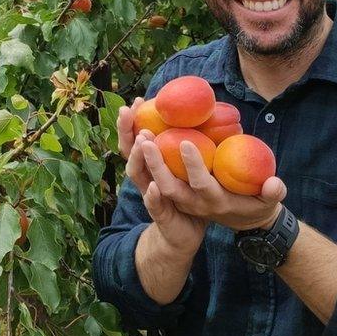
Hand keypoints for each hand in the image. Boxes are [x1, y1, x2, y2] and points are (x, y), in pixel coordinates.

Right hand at [118, 99, 206, 252]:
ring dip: (140, 158)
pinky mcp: (161, 216)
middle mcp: (147, 177)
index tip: (138, 100)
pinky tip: (153, 187)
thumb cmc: (188, 195)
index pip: (137, 138)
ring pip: (138, 175)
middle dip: (127, 131)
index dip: (134, 121)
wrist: (185, 235)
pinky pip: (155, 206)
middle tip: (128, 111)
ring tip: (144, 141)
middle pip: (129, 151)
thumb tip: (210, 115)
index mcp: (152, 164)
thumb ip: (194, 145)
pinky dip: (152, 197)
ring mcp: (151, 196)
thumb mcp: (189, 167)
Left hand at [140, 138, 286, 231]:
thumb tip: (275, 184)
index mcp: (215, 202)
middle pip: (168, 186)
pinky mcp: (175, 192)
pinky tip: (138, 135)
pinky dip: (143, 160)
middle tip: (146, 138)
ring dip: (144, 160)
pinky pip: (153, 177)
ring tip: (137, 133)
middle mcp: (193, 203)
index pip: (200, 185)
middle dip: (155, 164)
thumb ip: (272, 193)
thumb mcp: (268, 203)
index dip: (193, 166)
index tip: (185, 142)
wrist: (241, 221)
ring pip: (156, 183)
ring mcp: (182, 199)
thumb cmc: (256, 205)